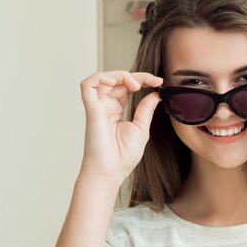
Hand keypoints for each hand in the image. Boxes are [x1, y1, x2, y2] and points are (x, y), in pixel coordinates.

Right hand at [79, 70, 162, 184]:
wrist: (110, 172)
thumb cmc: (123, 156)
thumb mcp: (141, 128)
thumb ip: (146, 109)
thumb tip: (155, 93)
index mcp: (117, 109)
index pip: (127, 86)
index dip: (143, 79)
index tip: (159, 82)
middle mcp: (106, 105)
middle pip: (117, 79)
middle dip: (136, 76)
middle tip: (152, 81)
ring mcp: (97, 106)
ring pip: (103, 78)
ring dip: (120, 75)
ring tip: (135, 84)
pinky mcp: (91, 109)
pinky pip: (87, 85)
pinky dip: (99, 77)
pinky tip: (114, 81)